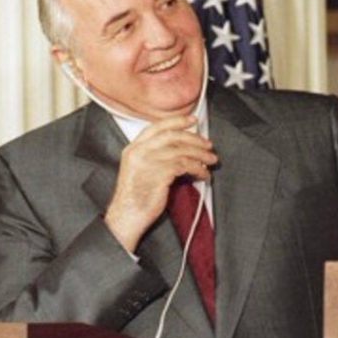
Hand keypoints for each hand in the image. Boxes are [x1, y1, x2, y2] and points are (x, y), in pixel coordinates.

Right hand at [105, 115, 217, 250]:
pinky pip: (185, 165)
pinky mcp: (159, 173)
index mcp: (133, 148)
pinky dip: (198, 169)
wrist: (126, 217)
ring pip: (182, 150)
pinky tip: (203, 174)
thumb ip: (155, 156)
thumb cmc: (135, 198)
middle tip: (208, 144)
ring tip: (211, 160)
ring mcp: (148, 162)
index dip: (177, 121)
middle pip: (172, 136)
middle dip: (195, 139)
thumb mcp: (140, 170)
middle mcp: (139, 152)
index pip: (157, 126)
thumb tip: (183, 148)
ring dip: (201, 155)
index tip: (193, 120)